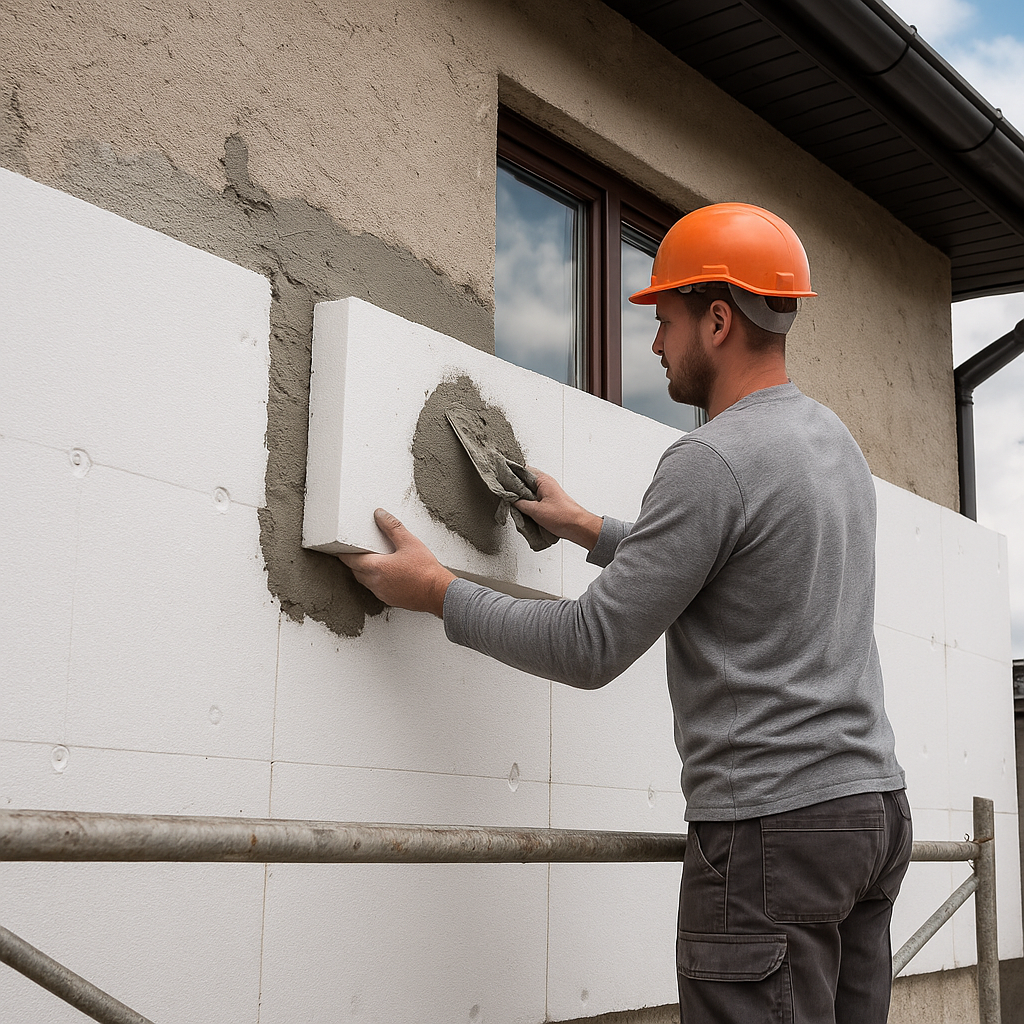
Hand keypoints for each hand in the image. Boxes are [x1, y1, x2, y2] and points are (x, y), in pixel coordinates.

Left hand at [338, 509, 455, 616]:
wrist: (438, 592)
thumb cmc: (426, 570)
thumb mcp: (409, 542)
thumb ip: (392, 527)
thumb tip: (380, 515)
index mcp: (376, 568)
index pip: (351, 560)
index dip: (343, 554)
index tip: (339, 548)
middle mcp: (376, 583)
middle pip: (356, 572)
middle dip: (353, 562)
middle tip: (354, 552)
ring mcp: (383, 593)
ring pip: (366, 582)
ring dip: (364, 572)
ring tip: (371, 561)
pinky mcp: (391, 600)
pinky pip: (377, 589)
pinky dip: (376, 581)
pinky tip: (387, 575)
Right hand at [513, 469, 602, 550]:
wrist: (578, 527)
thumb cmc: (563, 516)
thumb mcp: (535, 510)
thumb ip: (520, 503)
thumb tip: (511, 499)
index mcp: (543, 480)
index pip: (523, 470)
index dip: (511, 474)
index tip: (501, 478)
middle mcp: (545, 484)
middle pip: (524, 481)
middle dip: (514, 487)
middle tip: (504, 493)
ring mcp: (547, 493)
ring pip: (528, 491)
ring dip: (521, 497)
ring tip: (511, 503)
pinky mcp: (548, 502)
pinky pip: (533, 499)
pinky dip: (527, 504)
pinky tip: (521, 510)